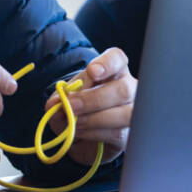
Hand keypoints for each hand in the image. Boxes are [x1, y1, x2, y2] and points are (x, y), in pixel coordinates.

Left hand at [44, 47, 135, 165]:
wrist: (81, 131)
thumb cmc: (77, 106)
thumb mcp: (65, 98)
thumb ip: (60, 98)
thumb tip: (57, 104)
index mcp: (113, 70)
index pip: (117, 58)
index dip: (107, 64)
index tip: (92, 71)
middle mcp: (129, 88)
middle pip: (123, 89)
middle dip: (95, 99)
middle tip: (72, 106)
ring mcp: (133, 112)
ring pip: (125, 114)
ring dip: (95, 119)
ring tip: (75, 122)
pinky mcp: (130, 133)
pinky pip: (118, 133)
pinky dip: (95, 133)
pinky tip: (81, 131)